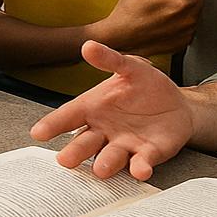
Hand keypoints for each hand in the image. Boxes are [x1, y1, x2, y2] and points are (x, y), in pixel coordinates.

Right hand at [29, 40, 192, 179]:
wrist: (178, 105)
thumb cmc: (145, 86)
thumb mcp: (130, 67)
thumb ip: (110, 59)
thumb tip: (87, 45)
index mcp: (93, 108)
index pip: (68, 116)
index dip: (53, 124)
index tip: (38, 133)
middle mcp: (104, 131)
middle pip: (86, 142)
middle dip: (76, 151)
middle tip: (65, 160)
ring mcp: (126, 145)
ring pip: (111, 157)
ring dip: (106, 163)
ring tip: (101, 170)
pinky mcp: (149, 154)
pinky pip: (142, 162)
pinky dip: (140, 167)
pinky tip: (141, 170)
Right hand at [88, 0, 206, 56]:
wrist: (118, 38)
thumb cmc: (128, 12)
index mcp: (181, 5)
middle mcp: (187, 22)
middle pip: (198, 2)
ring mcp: (185, 34)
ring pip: (194, 15)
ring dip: (183, 11)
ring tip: (160, 12)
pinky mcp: (181, 44)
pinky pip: (188, 28)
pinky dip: (180, 24)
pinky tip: (163, 23)